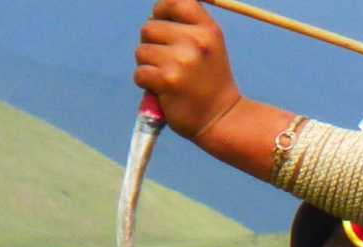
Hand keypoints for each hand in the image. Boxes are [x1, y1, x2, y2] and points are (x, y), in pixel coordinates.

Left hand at [134, 0, 243, 139]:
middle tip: (169, 62)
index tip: (162, 22)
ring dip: (148, 65)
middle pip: (149, 27)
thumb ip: (188, 26)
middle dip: (151, 44)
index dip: (160, 10)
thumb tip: (157, 11)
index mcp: (208, 30)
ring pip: (141, 51)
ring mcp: (181, 61)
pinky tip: (163, 90)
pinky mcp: (167, 81)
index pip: (174, 1)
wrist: (222, 118)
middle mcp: (196, 42)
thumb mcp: (209, 47)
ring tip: (168, 77)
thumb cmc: (209, 81)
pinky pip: (140, 73)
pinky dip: (146, 83)